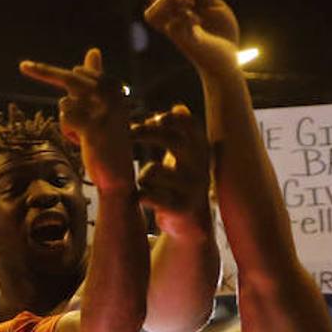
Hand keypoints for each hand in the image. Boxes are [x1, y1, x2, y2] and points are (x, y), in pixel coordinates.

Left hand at [20, 48, 132, 190]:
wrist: (118, 173)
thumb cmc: (108, 137)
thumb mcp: (101, 106)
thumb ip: (95, 79)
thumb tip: (93, 50)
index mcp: (115, 86)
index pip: (79, 73)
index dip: (62, 84)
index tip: (41, 75)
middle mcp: (113, 94)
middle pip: (70, 78)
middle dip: (42, 71)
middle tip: (23, 66)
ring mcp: (105, 110)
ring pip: (65, 104)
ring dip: (67, 121)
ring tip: (84, 134)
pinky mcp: (95, 126)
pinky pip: (66, 118)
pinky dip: (67, 131)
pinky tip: (82, 141)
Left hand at [132, 104, 212, 238]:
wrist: (188, 224)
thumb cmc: (179, 184)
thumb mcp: (183, 158)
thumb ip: (179, 134)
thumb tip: (179, 107)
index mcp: (201, 152)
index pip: (191, 124)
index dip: (170, 118)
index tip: (152, 118)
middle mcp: (200, 167)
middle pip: (172, 140)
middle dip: (147, 132)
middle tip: (131, 133)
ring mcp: (193, 188)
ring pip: (152, 170)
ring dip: (143, 177)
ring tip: (147, 185)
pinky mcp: (182, 208)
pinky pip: (149, 194)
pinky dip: (141, 195)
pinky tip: (144, 199)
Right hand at [144, 0, 240, 73]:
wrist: (228, 60)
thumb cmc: (220, 33)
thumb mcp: (212, 4)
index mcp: (177, 7)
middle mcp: (172, 17)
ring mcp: (177, 31)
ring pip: (153, 14)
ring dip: (169, 0)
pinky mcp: (187, 43)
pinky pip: (174, 28)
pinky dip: (184, 17)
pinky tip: (196, 17)